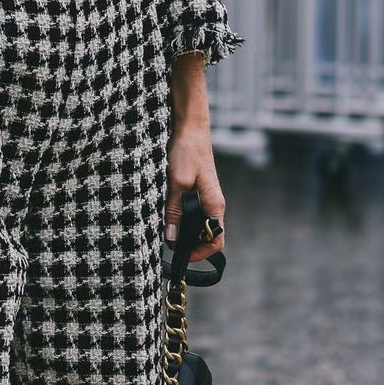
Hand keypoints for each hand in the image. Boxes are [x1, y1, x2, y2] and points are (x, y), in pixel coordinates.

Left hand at [165, 126, 225, 263]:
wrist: (190, 128)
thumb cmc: (188, 151)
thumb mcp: (177, 182)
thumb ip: (174, 211)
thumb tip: (172, 238)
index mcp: (215, 204)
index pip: (217, 240)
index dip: (201, 253)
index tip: (182, 256)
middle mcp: (213, 204)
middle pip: (207, 236)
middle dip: (190, 245)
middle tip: (169, 245)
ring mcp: (206, 198)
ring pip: (198, 225)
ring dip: (185, 232)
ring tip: (167, 232)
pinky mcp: (197, 191)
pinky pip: (193, 213)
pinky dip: (182, 219)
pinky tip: (168, 215)